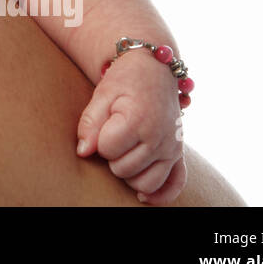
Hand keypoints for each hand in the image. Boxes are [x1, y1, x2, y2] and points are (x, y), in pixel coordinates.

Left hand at [75, 50, 186, 204]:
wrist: (154, 68)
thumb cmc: (125, 80)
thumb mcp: (102, 94)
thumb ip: (89, 123)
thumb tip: (83, 153)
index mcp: (138, 120)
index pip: (106, 150)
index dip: (99, 140)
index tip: (103, 124)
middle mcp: (159, 138)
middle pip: (123, 169)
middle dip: (111, 155)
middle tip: (113, 134)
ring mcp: (172, 148)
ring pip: (145, 183)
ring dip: (129, 173)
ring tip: (124, 153)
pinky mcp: (179, 153)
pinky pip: (174, 185)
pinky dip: (160, 194)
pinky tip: (143, 196)